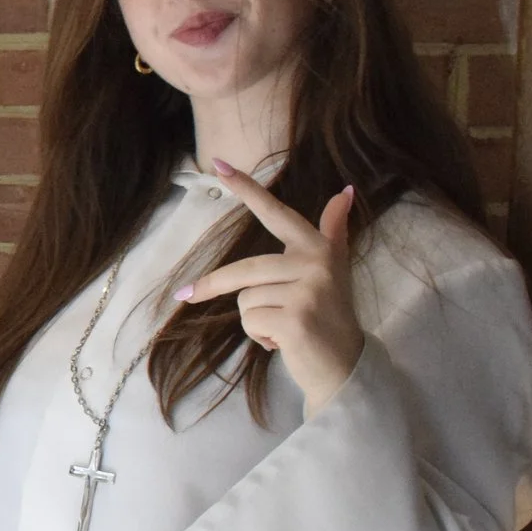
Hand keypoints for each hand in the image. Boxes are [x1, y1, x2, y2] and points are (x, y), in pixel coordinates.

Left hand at [178, 165, 362, 414]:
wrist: (346, 366)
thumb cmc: (330, 317)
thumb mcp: (333, 269)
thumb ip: (334, 230)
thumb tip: (344, 191)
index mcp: (317, 248)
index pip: (276, 213)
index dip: (248, 189)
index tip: (219, 163)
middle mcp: (315, 262)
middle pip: (242, 270)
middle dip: (211, 287)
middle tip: (185, 296)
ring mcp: (307, 290)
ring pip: (244, 298)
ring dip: (254, 321)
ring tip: (285, 328)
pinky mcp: (297, 317)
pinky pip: (250, 321)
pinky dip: (260, 337)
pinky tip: (286, 342)